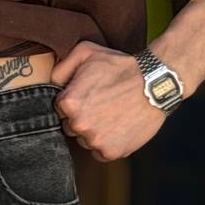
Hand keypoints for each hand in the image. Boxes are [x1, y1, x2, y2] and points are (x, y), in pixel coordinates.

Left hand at [50, 42, 165, 161]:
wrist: (154, 82)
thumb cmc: (120, 66)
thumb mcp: (87, 52)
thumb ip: (61, 67)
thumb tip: (49, 83)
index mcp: (69, 103)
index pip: (60, 109)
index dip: (75, 100)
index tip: (90, 94)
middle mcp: (78, 125)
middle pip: (71, 127)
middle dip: (82, 117)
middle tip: (102, 104)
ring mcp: (94, 141)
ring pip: (85, 140)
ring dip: (94, 131)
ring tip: (112, 114)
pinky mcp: (109, 153)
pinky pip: (99, 152)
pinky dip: (107, 142)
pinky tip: (118, 126)